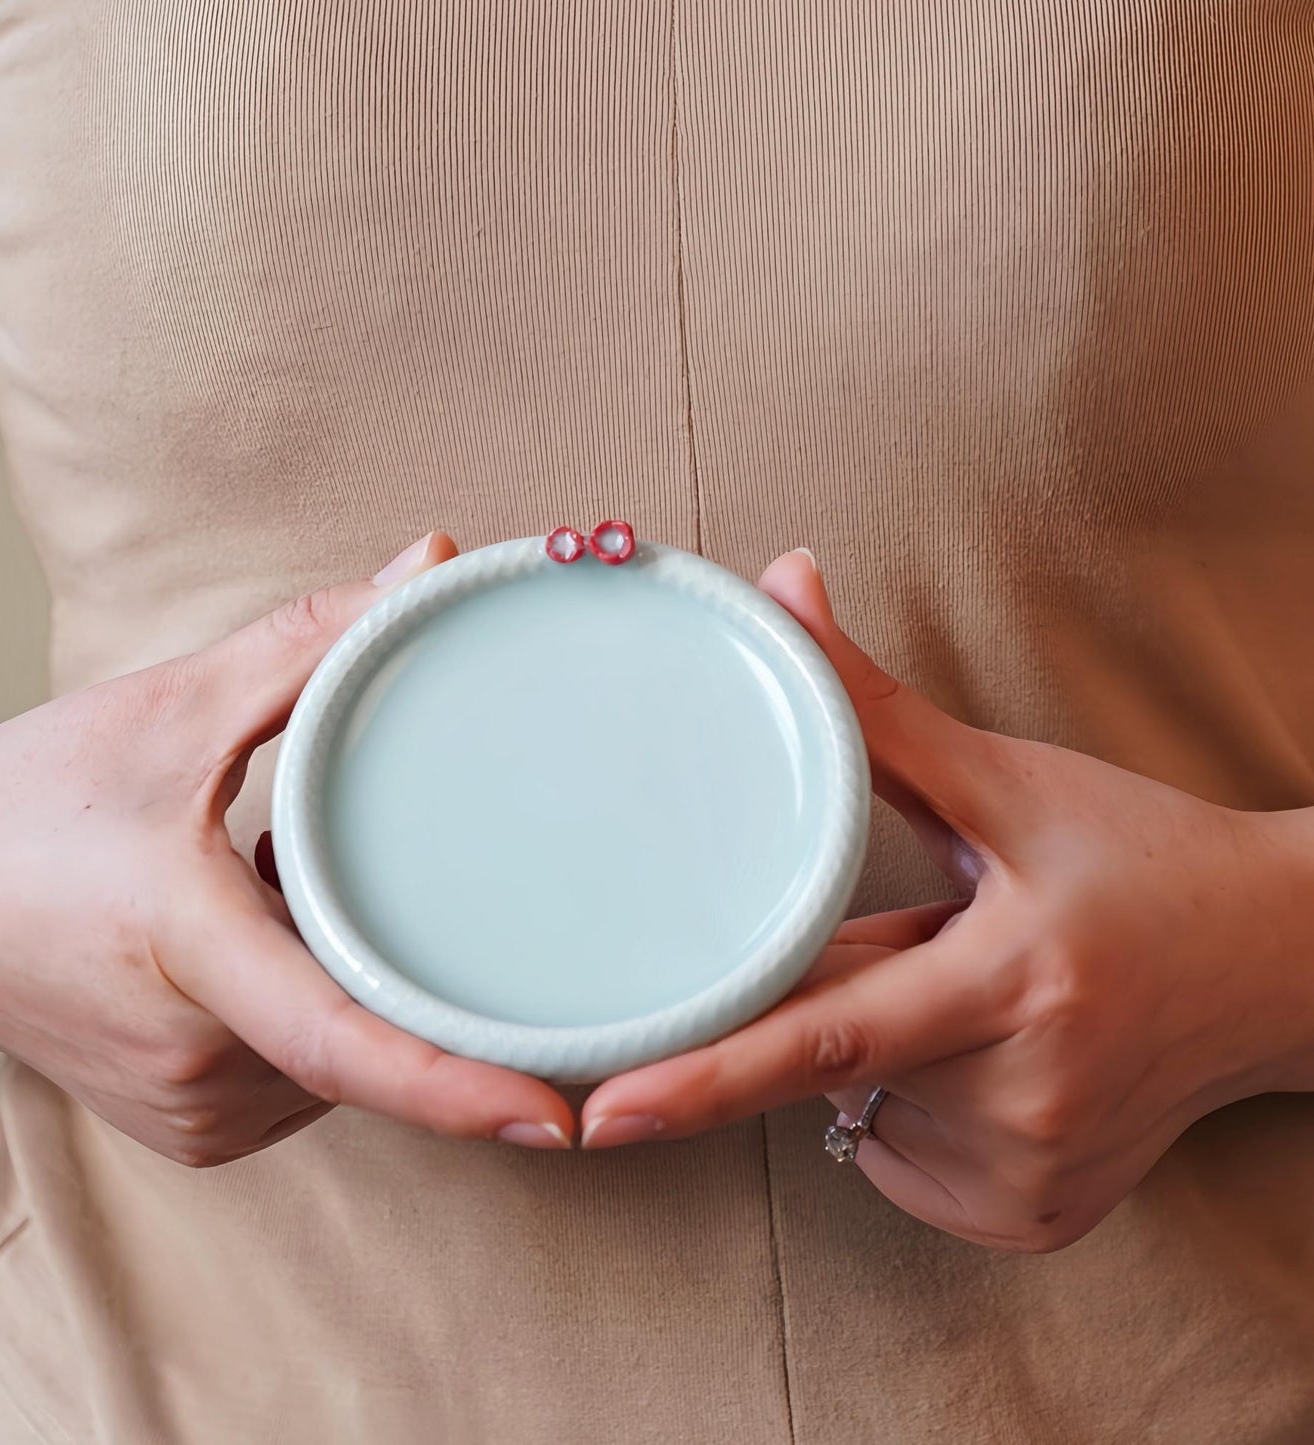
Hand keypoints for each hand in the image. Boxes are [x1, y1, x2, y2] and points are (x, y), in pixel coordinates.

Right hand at [0, 532, 573, 1164]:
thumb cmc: (23, 805)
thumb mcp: (168, 708)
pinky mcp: (188, 1127)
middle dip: (408, 959)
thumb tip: (431, 565)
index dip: (458, 1088)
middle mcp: (196, 1060)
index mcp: (190, 954)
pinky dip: (315, 1007)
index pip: (344, 1044)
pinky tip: (269, 938)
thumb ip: (310, 639)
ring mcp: (189, 1109)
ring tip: (282, 890)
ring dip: (353, 978)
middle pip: (368, 1027)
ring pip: (343, 1055)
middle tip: (392, 881)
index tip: (553, 1119)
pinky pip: (302, 1073)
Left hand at [581, 549, 1313, 1249]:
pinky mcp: (1033, 1219)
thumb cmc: (1143, 862)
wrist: (1284, 968)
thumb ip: (873, 706)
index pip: (829, 1036)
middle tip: (930, 938)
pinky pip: (903, 1156)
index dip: (709, 1078)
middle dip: (841, 989)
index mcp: (1015, 984)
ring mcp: (1030, 1177)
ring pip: (863, 1106)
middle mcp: (1024, 1101)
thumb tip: (782, 584)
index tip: (605, 1114)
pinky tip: (990, 1049)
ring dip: (883, 1044)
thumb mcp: (1009, 783)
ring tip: (985, 988)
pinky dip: (914, 1101)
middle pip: (835, 1057)